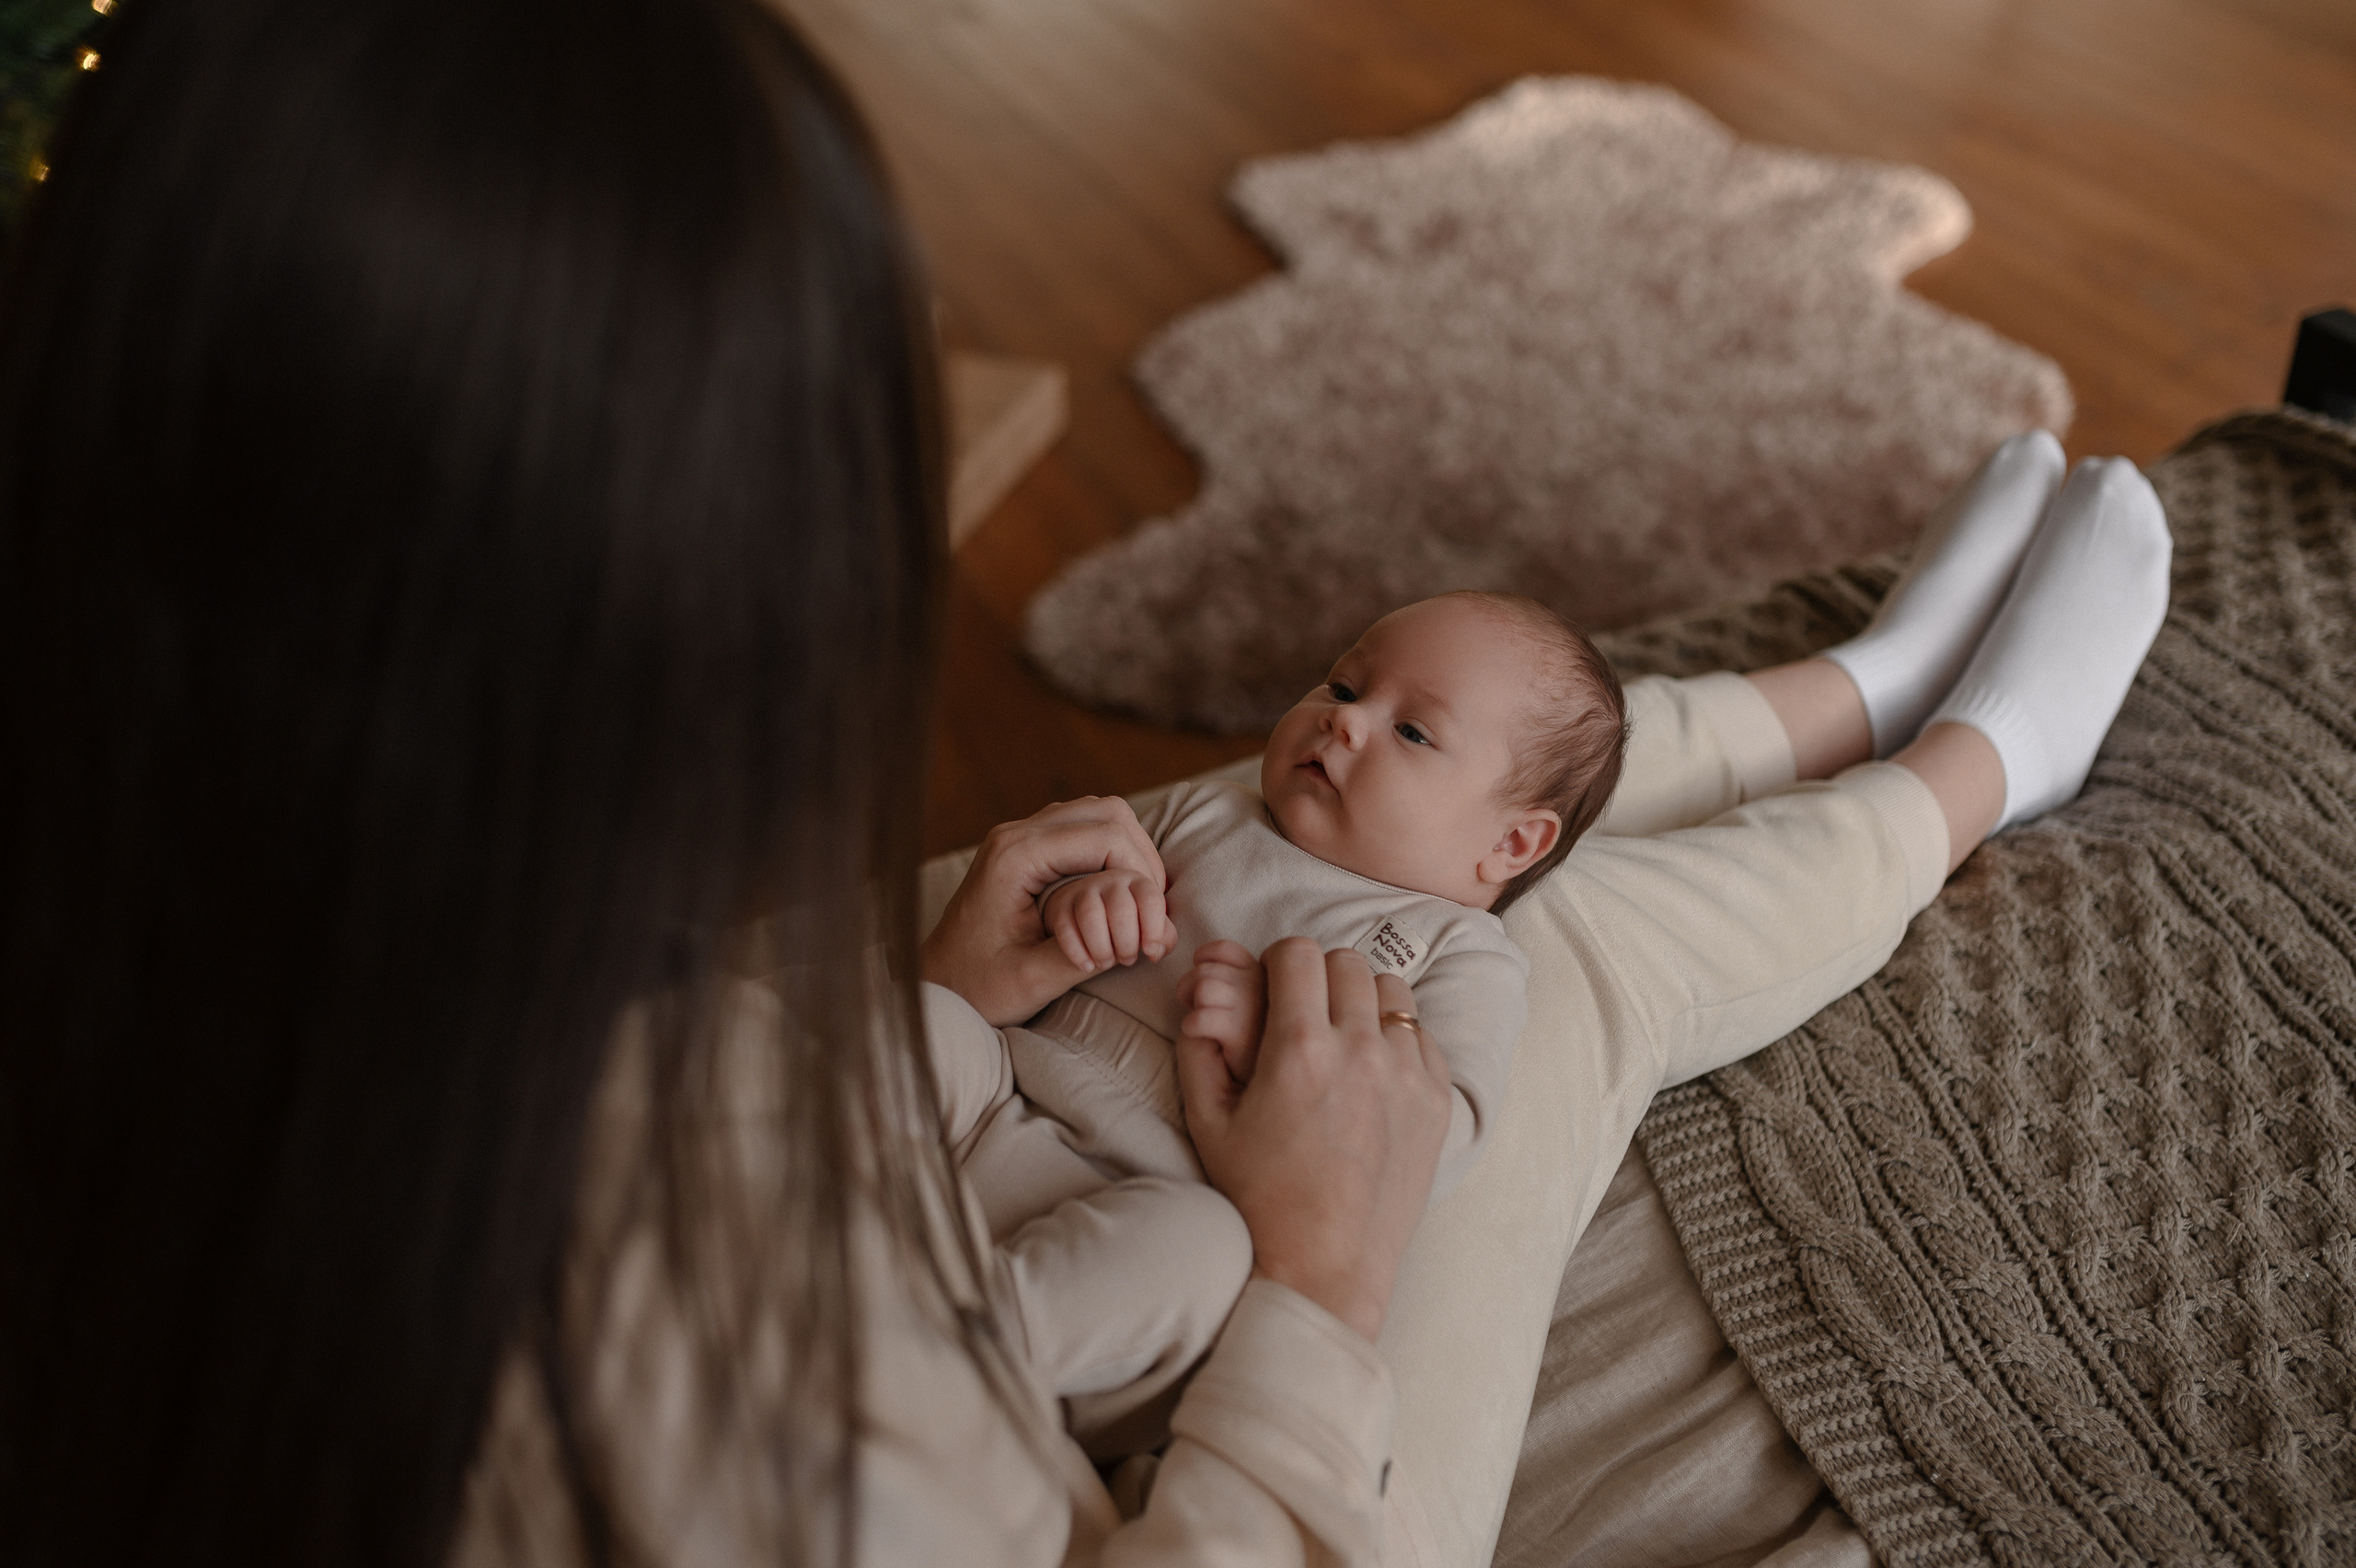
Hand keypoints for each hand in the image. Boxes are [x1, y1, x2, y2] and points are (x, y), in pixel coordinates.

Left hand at [920, 797, 1168, 1025]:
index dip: (1142, 870)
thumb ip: (1086, 954)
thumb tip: (1139, 933)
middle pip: (1108, 810)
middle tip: (1152, 902)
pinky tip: (1118, 890)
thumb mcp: (1032, 981)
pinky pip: (1082, 828)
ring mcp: (1017, 836)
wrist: (934, 984)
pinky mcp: (1023, 847)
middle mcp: (1015, 834)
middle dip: (1142, 854)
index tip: (1151, 914)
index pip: (1106, 835)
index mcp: (1016, 858)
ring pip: (1098, 813)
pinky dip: (1110, 852)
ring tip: (1141, 896)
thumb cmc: (976, 988)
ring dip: (1129, 849)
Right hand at [1040, 868, 1177, 974]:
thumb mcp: (1149, 926)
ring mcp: (1083, 890)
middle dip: (1127, 943)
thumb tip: (1155, 951)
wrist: (1088, 915)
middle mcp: (1110, 880)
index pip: (1151, 899)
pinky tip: (1087, 966)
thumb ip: (1163, 937)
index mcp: (1138, 881)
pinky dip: (1077, 952)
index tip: (1150, 952)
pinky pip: (1065, 928)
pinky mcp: (1061, 905)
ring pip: (1091, 916)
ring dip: (1101, 948)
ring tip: (1106, 963)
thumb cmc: (1128, 923)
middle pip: (1120, 910)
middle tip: (1127, 960)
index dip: (1154, 929)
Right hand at [1174, 939, 1450, 1343]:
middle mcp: (1360, 1052)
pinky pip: (1421, 1034)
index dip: (1278, 962)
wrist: (1325, 1265)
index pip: (1298, 953)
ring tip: (1342, 1037)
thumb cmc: (1259, 1198)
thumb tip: (1202, 997)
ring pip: (1391, 990)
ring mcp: (1407, 1074)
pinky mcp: (1437, 1100)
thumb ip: (1199, 1048)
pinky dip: (1396, 1038)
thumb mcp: (1208, 1123)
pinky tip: (1372, 1071)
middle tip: (1304, 1012)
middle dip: (1319, 976)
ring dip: (1362, 1000)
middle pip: (1347, 962)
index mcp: (1299, 1050)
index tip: (1273, 987)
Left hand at [1177, 939, 1266, 1082]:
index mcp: (1265, 975)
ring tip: (1196, 1023)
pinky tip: (1199, 1036)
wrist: (1267, 1084)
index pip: (1224, 950)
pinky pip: (1202, 1018)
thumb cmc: (1250, 1040)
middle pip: (1206, 969)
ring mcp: (1257, 1009)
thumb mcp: (1245, 997)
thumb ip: (1232, 972)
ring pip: (1204, 988)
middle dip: (1189, 986)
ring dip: (1191, 1005)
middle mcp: (1265, 987)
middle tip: (1193, 1006)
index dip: (1203, 961)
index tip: (1200, 984)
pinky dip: (1191, 1026)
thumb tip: (1200, 957)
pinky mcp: (1244, 1036)